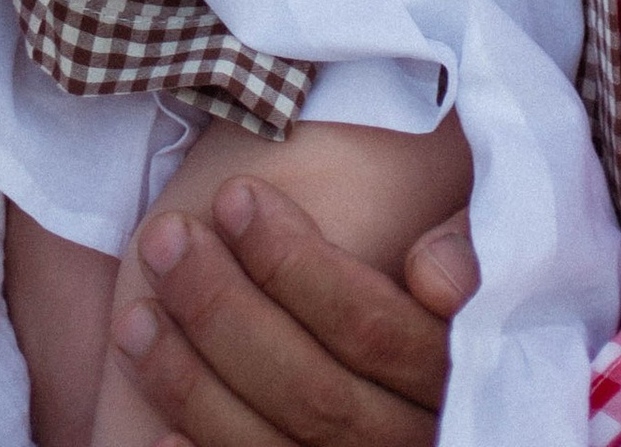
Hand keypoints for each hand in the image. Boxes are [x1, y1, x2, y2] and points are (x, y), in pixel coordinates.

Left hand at [110, 175, 470, 442]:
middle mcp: (407, 442)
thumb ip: (469, 248)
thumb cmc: (448, 303)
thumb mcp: (485, 257)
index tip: (234, 198)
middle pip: (310, 389)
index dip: (296, 263)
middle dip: (224, 308)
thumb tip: (432, 271)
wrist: (438, 396)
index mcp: (450, 376)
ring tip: (136, 317)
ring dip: (192, 384)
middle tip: (165, 240)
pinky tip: (159, 433)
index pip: (368, 326)